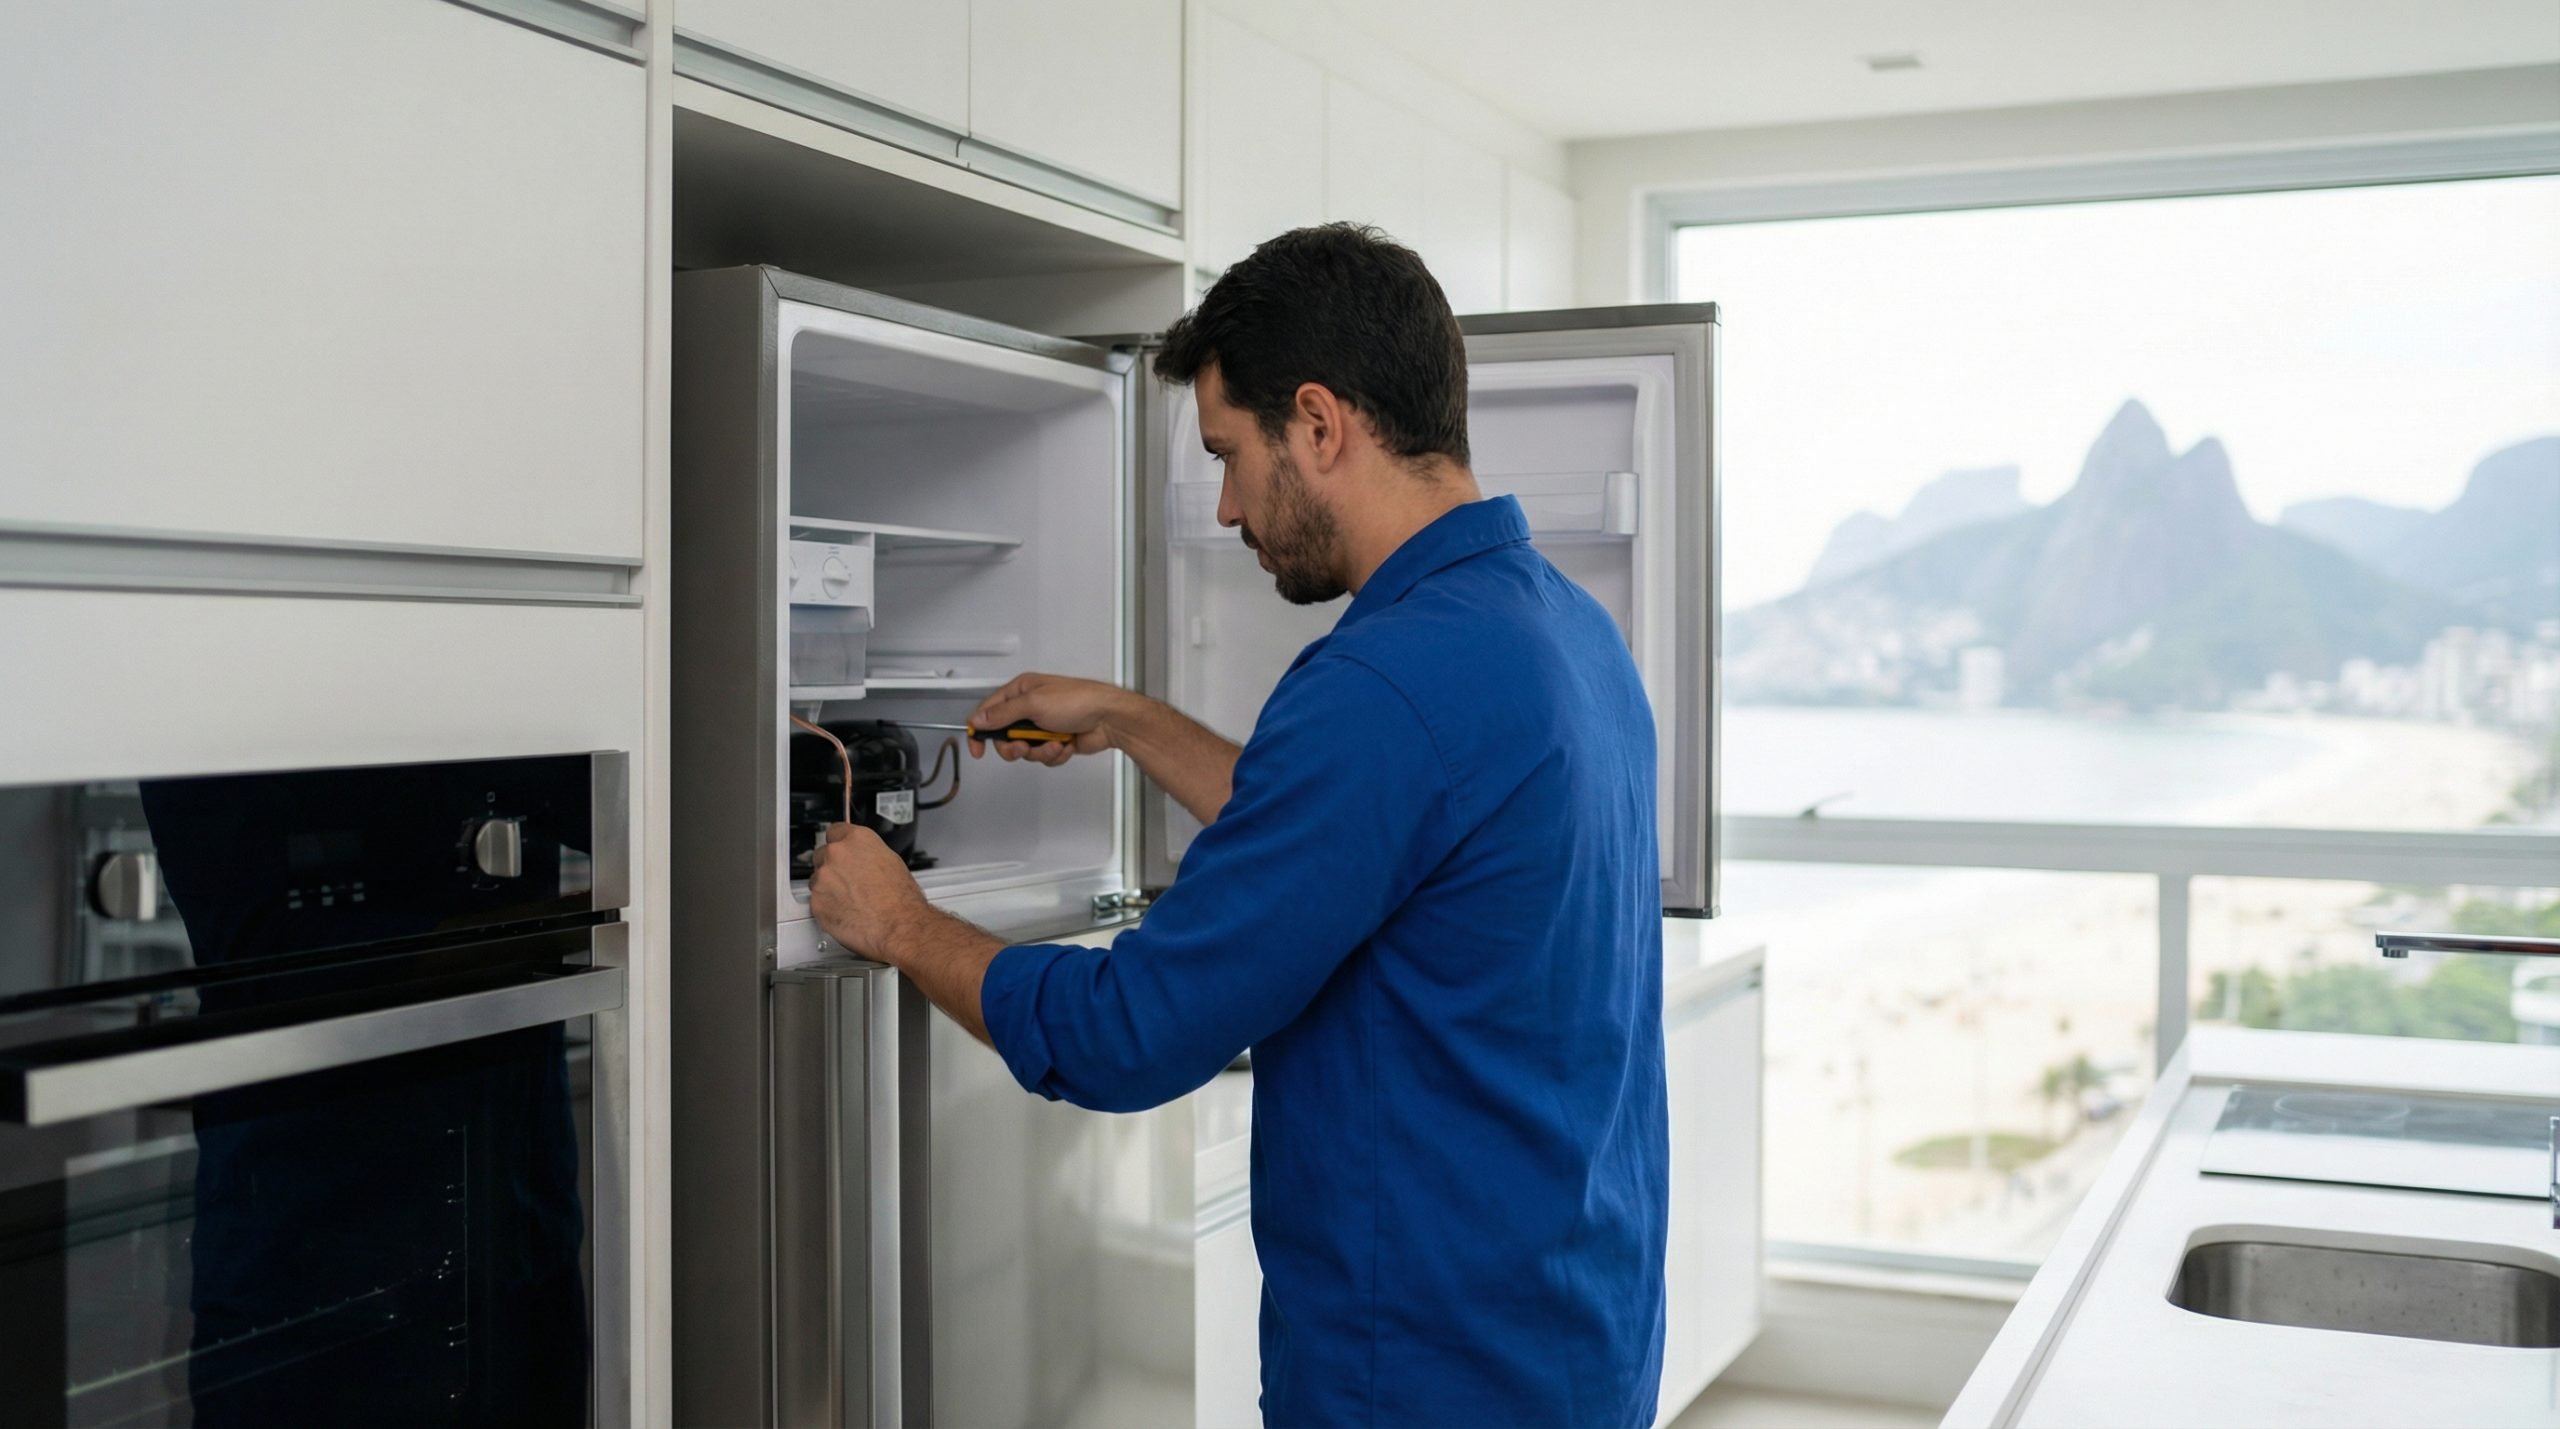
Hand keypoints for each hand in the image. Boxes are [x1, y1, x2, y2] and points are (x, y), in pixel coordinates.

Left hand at [808, 823, 928, 960]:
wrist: (899, 926)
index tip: (841, 852)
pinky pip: (816, 902)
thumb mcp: (891, 862)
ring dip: (828, 888)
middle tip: (849, 882)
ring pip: (817, 880)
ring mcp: (823, 878)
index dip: (839, 844)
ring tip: (851, 901)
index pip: (835, 830)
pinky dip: (827, 908)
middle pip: (822, 855)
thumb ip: (867, 854)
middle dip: (832, 867)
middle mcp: (836, 854)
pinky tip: (846, 913)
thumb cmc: (901, 899)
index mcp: (857, 839)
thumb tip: (862, 858)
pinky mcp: (816, 902)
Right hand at [968, 672, 1131, 767]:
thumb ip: (1002, 714)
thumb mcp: (1034, 704)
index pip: (989, 711)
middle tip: (1023, 747)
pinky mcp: (1055, 740)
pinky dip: (1054, 754)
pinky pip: (1043, 756)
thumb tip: (979, 719)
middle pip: (1005, 736)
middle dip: (1014, 747)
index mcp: (1021, 691)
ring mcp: (1043, 725)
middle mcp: (1030, 707)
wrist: (1109, 718)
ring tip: (1053, 744)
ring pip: (1025, 750)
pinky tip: (1065, 745)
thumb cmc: (1079, 700)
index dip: (980, 730)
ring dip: (1039, 751)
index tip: (977, 749)